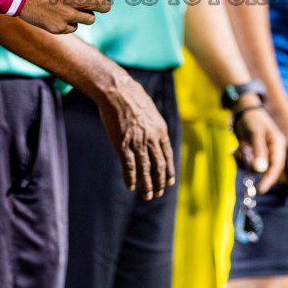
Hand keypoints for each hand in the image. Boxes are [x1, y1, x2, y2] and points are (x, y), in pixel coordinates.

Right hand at [95, 70, 174, 199]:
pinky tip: (131, 186)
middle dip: (160, 182)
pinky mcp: (123, 144)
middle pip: (159, 165)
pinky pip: (129, 166)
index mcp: (161, 130)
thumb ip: (154, 126)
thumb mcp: (150, 111)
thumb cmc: (132, 97)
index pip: (167, 155)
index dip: (168, 170)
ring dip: (147, 185)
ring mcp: (138, 142)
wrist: (117, 91)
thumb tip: (155, 134)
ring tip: (148, 196)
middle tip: (158, 193)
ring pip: (146, 169)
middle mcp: (152, 138)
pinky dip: (131, 178)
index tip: (169, 182)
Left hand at [231, 99, 285, 192]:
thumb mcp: (255, 133)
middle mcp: (273, 152)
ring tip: (238, 148)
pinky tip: (236, 149)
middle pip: (264, 170)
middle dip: (250, 165)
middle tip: (241, 153)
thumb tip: (261, 170)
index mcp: (278, 145)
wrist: (242, 111)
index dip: (270, 179)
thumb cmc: (252, 119)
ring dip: (243, 161)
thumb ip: (259, 151)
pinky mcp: (253, 155)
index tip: (261, 189)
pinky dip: (240, 159)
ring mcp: (262, 154)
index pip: (277, 166)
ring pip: (254, 169)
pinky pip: (247, 165)